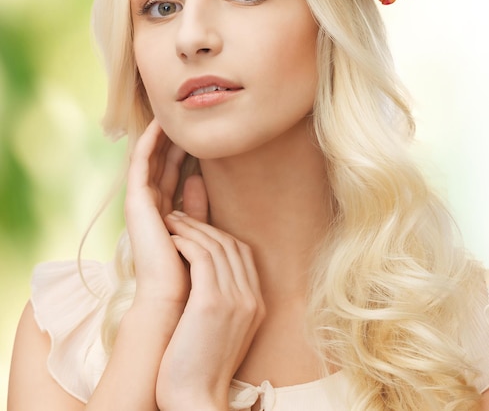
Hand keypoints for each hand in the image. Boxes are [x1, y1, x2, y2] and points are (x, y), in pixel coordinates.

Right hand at [124, 119, 207, 307]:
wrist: (172, 296)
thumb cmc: (188, 269)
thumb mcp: (197, 229)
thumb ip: (197, 205)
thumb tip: (198, 179)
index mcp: (163, 212)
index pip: (172, 173)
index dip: (182, 150)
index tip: (196, 131)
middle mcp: (149, 205)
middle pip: (160, 162)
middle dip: (171, 139)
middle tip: (183, 115)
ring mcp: (140, 203)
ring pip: (149, 159)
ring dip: (159, 136)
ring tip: (170, 112)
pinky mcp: (135, 202)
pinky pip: (140, 165)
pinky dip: (148, 144)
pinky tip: (159, 126)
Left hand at [156, 212, 264, 410]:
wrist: (196, 401)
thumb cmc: (198, 367)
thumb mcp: (220, 329)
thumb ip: (220, 299)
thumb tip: (203, 275)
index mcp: (256, 303)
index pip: (242, 253)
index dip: (218, 234)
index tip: (195, 227)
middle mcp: (251, 298)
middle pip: (231, 244)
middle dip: (203, 224)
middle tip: (179, 216)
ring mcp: (235, 299)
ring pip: (216, 245)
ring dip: (191, 228)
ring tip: (170, 221)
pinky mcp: (212, 303)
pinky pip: (202, 257)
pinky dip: (187, 242)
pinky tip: (172, 239)